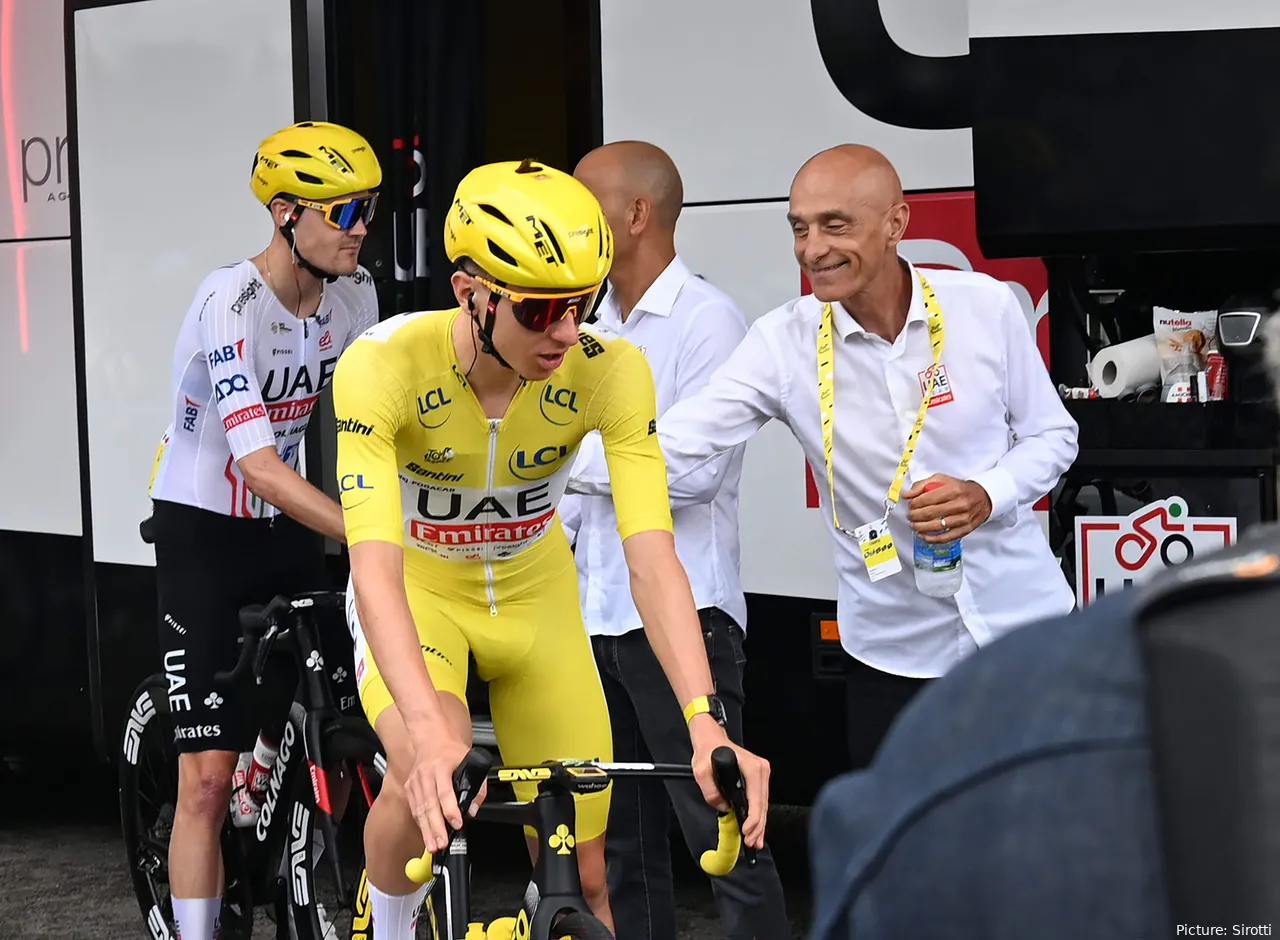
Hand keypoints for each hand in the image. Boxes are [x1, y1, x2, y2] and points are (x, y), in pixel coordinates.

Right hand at [404, 723, 487, 853]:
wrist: (431, 738)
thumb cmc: (450, 751)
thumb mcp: (470, 761)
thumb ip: (477, 786)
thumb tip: (473, 809)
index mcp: (440, 767)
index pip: (445, 792)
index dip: (451, 810)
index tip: (457, 824)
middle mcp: (425, 775)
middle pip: (429, 805)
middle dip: (436, 827)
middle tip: (442, 844)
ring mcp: (415, 782)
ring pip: (420, 810)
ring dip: (426, 830)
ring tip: (433, 846)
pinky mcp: (409, 788)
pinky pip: (414, 809)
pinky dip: (420, 824)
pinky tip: (426, 835)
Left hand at [689, 715, 769, 849]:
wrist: (711, 738)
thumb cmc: (708, 750)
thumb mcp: (701, 769)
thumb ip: (710, 790)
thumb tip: (722, 806)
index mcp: (751, 767)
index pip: (756, 799)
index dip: (753, 819)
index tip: (747, 832)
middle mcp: (760, 769)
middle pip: (762, 804)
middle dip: (758, 826)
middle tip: (752, 843)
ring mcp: (761, 773)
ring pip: (763, 804)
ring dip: (760, 824)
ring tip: (755, 841)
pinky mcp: (758, 777)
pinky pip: (760, 800)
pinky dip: (758, 815)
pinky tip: (756, 828)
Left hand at [903, 473, 992, 542]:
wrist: (983, 497)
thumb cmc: (960, 488)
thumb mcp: (942, 479)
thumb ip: (922, 485)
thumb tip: (907, 495)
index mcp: (953, 490)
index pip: (927, 499)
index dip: (914, 504)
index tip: (910, 505)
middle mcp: (960, 504)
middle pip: (930, 513)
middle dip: (914, 516)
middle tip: (909, 515)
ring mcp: (963, 518)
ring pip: (936, 526)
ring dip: (920, 527)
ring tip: (914, 525)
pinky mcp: (965, 529)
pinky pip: (946, 537)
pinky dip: (932, 538)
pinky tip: (923, 535)